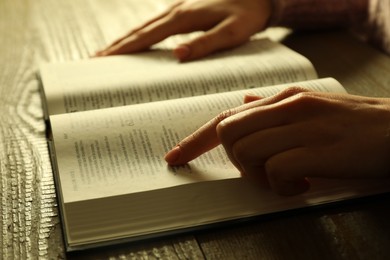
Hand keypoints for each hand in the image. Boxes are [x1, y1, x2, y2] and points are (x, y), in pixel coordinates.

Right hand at [95, 0, 271, 60]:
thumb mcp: (232, 33)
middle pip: (139, 30)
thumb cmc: (248, 15)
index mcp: (184, 18)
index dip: (125, 49)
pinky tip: (136, 41)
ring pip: (145, 26)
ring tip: (107, 53)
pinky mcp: (184, 11)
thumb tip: (177, 55)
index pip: (147, 36)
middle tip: (95, 59)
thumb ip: (206, 44)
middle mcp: (176, 11)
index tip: (104, 60)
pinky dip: (140, 34)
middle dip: (117, 45)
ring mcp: (178, 9)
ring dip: (125, 39)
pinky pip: (155, 24)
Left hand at [164, 87, 389, 194]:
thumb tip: (244, 102)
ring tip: (287, 179)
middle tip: (261, 171)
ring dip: (258, 175)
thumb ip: (274, 109)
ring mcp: (303, 126)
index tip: (176, 157)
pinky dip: (282, 186)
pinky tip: (303, 184)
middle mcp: (289, 107)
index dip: (195, 139)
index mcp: (284, 99)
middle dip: (235, 160)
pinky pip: (275, 170)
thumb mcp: (312, 110)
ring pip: (246, 152)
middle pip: (228, 133)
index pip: (226, 116)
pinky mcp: (318, 149)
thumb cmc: (354, 126)